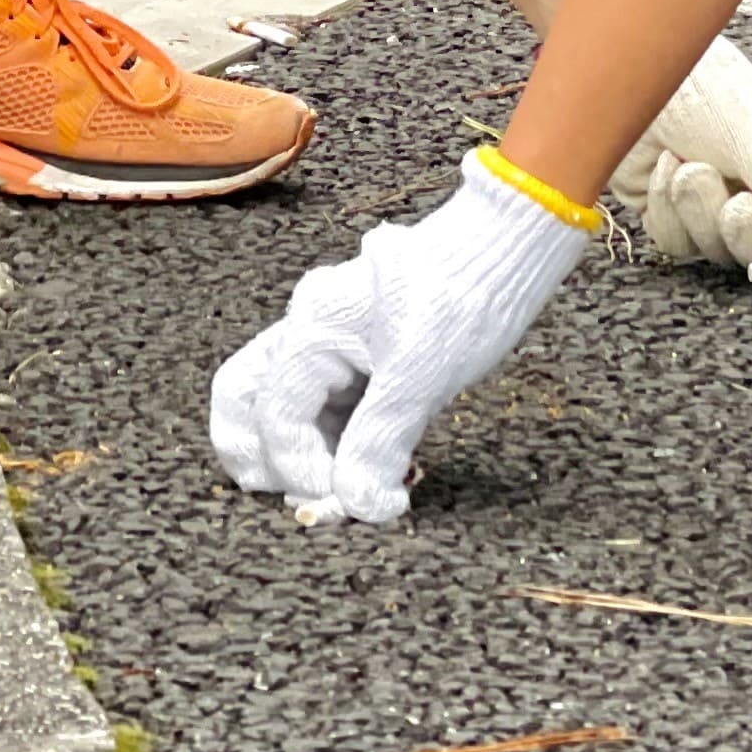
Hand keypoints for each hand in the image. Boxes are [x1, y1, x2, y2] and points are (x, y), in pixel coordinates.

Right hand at [210, 151, 593, 523]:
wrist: (506, 248)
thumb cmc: (467, 292)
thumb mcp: (424, 374)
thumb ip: (380, 442)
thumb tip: (357, 504)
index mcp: (314, 324)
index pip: (276, 413)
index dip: (300, 467)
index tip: (341, 500)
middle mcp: (309, 328)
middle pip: (245, 399)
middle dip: (261, 457)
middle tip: (306, 498)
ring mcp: (330, 340)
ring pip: (283, 405)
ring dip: (301, 455)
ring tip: (345, 489)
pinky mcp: (359, 354)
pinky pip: (323, 405)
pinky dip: (332, 442)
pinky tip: (369, 467)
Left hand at [616, 37, 751, 288]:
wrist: (634, 72)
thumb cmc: (708, 88)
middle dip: (746, 231)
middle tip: (737, 203)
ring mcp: (715, 204)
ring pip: (718, 251)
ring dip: (699, 211)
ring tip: (690, 164)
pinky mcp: (672, 212)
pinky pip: (677, 242)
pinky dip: (667, 210)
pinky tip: (664, 168)